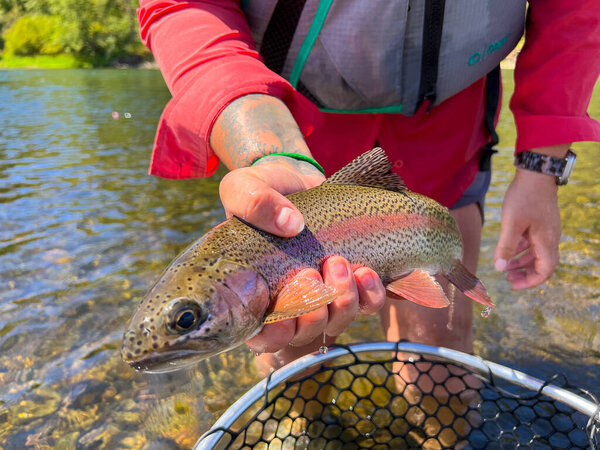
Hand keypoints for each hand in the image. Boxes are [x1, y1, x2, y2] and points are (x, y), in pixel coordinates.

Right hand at [219, 159, 385, 353]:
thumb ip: (254, 202)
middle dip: (312, 312)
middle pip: (305, 333)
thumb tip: (291, 224)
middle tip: (309, 274)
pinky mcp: (351, 283)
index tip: (286, 310)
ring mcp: (323, 295)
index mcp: (255, 292)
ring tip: (338, 262)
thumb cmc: (264, 188)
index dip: (277, 333)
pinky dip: (370, 294)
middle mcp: (289, 302)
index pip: (263, 336)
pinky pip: (368, 305)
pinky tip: (365, 271)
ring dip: (342, 300)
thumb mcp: (244, 186)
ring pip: (337, 322)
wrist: (299, 180)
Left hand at [494, 168, 560, 288]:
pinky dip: (523, 249)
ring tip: (506, 266)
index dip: (530, 281)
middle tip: (508, 278)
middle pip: (542, 265)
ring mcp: (547, 230)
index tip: (512, 284)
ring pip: (537, 253)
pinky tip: (509, 249)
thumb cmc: (524, 197)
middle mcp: (550, 238)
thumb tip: (500, 268)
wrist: (536, 173)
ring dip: (523, 262)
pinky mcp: (541, 222)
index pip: (545, 271)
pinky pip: (534, 242)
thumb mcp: (511, 223)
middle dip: (526, 274)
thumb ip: (506, 247)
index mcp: (546, 241)